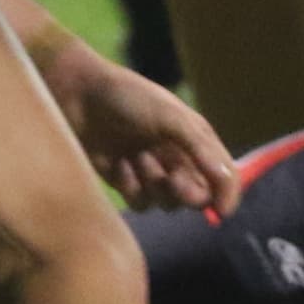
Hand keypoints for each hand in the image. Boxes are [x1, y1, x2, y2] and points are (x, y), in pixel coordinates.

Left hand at [37, 40, 236, 213]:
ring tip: (136, 157)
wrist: (75, 93)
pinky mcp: (122, 180)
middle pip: (195, 196)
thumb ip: (202, 149)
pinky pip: (138, 202)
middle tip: (171, 179)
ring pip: (166, 203)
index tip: (220, 211)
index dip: (226, 196)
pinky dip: (130, 187)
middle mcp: (175, 158)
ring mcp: (148, 171)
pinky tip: (117, 164)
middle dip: (186, 193)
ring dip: (154, 185)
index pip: (222, 177)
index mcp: (194, 140)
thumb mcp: (171, 117)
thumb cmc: (126, 97)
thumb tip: (227, 184)